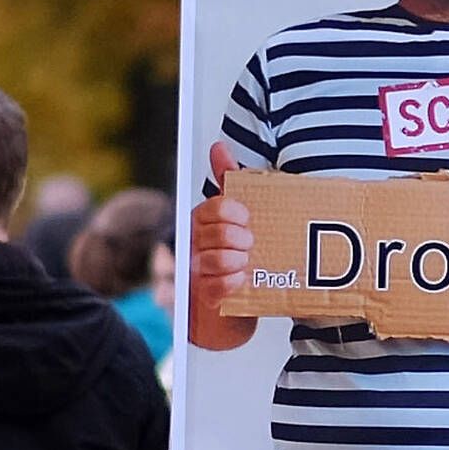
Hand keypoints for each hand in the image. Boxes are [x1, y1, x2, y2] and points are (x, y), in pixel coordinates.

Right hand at [183, 141, 261, 350]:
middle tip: (251, 244)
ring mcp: (198, 270)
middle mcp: (196, 243)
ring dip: (236, 261)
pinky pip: (215, 286)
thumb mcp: (238, 215)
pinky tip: (241, 282)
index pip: (214, 207)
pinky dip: (231, 283)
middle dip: (239, 238)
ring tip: (247, 263)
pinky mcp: (204, 297)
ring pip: (214, 259)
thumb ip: (228, 180)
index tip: (248, 219)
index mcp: (204, 220)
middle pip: (216, 232)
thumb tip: (218, 146)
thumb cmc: (239, 253)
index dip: (233, 212)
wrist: (239, 303)